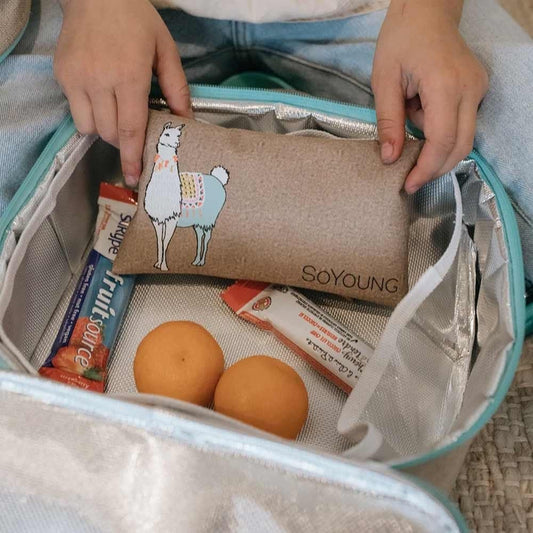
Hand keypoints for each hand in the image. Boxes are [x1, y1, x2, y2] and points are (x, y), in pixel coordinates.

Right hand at [54, 0, 192, 186]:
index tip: (134, 177)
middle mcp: (99, 81)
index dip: (132, 157)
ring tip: (116, 113)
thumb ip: (177, 89)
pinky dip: (89, 114)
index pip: (130, 130)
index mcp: (129, 76)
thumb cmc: (137, 21)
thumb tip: (186, 122)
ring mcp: (76, 78)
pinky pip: (75, 111)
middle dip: (122, 142)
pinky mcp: (62, 75)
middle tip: (133, 134)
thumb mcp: (165, 51)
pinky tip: (100, 97)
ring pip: (89, 128)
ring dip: (105, 131)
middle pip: (109, 134)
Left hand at [371, 0, 487, 193]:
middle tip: (411, 180)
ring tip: (411, 129)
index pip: (442, 140)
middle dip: (435, 168)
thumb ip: (388, 122)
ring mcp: (479, 88)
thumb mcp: (384, 80)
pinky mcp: (478, 89)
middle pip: (461, 146)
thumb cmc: (401, 39)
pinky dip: (442, 132)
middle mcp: (470, 88)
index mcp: (445, 85)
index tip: (408, 184)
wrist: (427, 10)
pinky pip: (463, 124)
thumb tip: (390, 159)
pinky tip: (422, 116)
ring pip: (465, 138)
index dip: (426, 168)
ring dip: (437, 148)